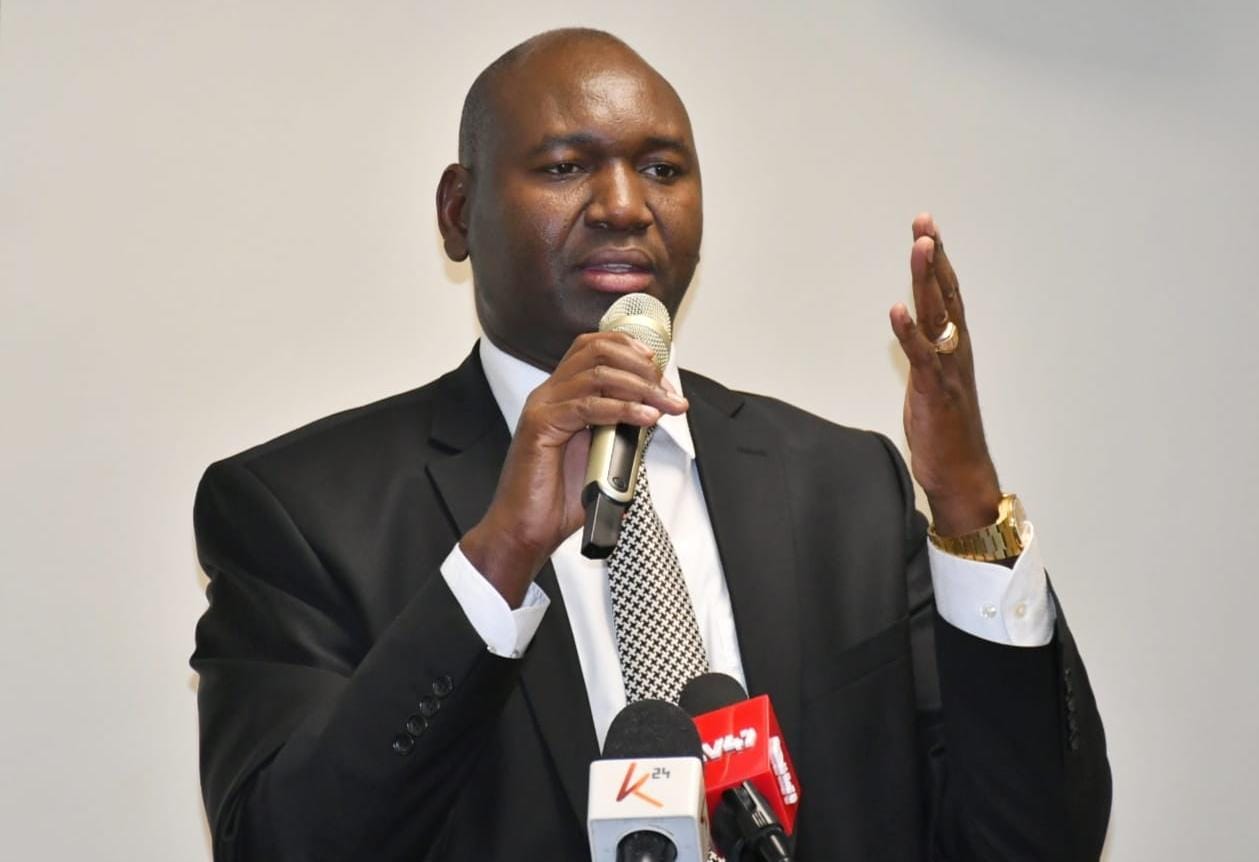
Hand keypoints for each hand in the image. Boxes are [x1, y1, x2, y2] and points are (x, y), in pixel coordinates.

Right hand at [460, 332, 688, 605]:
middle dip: (642, 368)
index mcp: (562, 395)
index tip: (662, 372)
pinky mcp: (541, 426)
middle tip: (668, 393)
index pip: (594, 347)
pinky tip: (646, 418)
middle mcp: (549, 393)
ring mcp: (543, 407)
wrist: (526, 531)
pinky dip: (622, 409)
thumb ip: (622, 433)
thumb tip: (654, 417)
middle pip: (598, 351)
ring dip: (640, 387)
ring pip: (597, 374)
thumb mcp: (601, 457)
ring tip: (665, 405)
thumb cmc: (558, 501)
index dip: (631, 349)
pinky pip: (587, 405)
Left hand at [889, 213, 1001, 536]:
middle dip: (933, 257)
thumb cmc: (946, 431)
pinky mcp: (934, 391)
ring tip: (920, 247)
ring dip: (926, 280)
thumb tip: (910, 329)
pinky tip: (897, 311)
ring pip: (937, 316)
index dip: (937, 261)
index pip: (946, 294)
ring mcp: (946, 369)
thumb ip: (923, 352)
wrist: (961, 474)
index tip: (927, 228)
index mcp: (954, 347)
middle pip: (944, 294)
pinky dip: (909, 333)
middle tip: (925, 223)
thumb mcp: (931, 381)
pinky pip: (921, 356)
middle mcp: (955, 351)